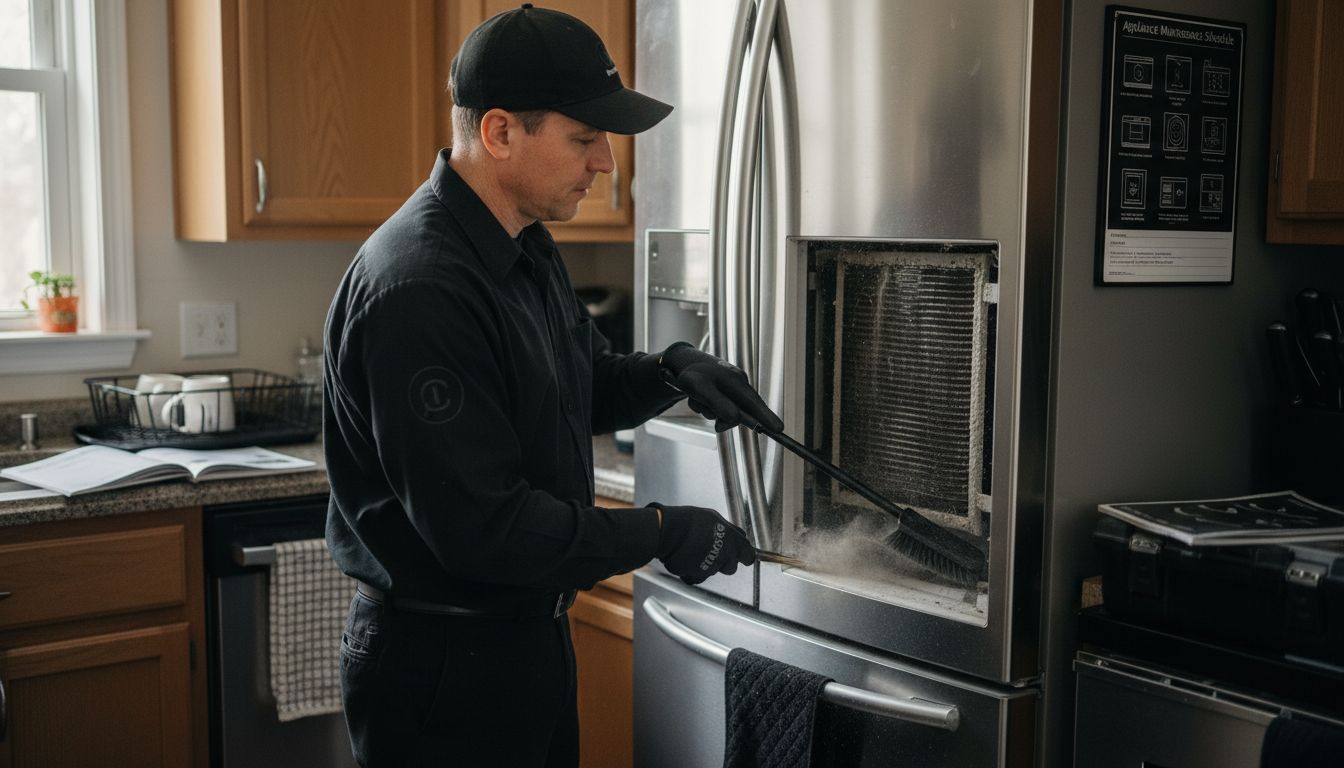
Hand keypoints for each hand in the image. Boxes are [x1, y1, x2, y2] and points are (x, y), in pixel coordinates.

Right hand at [653, 504, 755, 584]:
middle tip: (712, 552)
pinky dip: (693, 573)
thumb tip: (730, 533)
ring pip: (714, 572)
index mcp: (733, 539)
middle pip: (731, 567)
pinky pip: (698, 578)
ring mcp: (712, 567)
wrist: (668, 532)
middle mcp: (725, 555)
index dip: (744, 555)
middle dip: (724, 563)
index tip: (743, 556)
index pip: (748, 553)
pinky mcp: (698, 576)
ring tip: (695, 553)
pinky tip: (686, 561)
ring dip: (707, 566)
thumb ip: (726, 530)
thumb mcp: (713, 517)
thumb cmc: (687, 521)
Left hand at [659, 343, 783, 432]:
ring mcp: (732, 387)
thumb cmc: (691, 374)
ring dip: (710, 411)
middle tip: (717, 424)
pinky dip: (707, 407)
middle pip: (742, 410)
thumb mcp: (700, 389)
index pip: (754, 403)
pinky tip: (698, 399)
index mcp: (735, 381)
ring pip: (726, 411)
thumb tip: (735, 418)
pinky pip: (719, 406)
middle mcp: (737, 383)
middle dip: (725, 418)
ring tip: (698, 400)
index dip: (766, 417)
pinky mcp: (725, 390)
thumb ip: (718, 404)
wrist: (682, 363)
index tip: (778, 429)